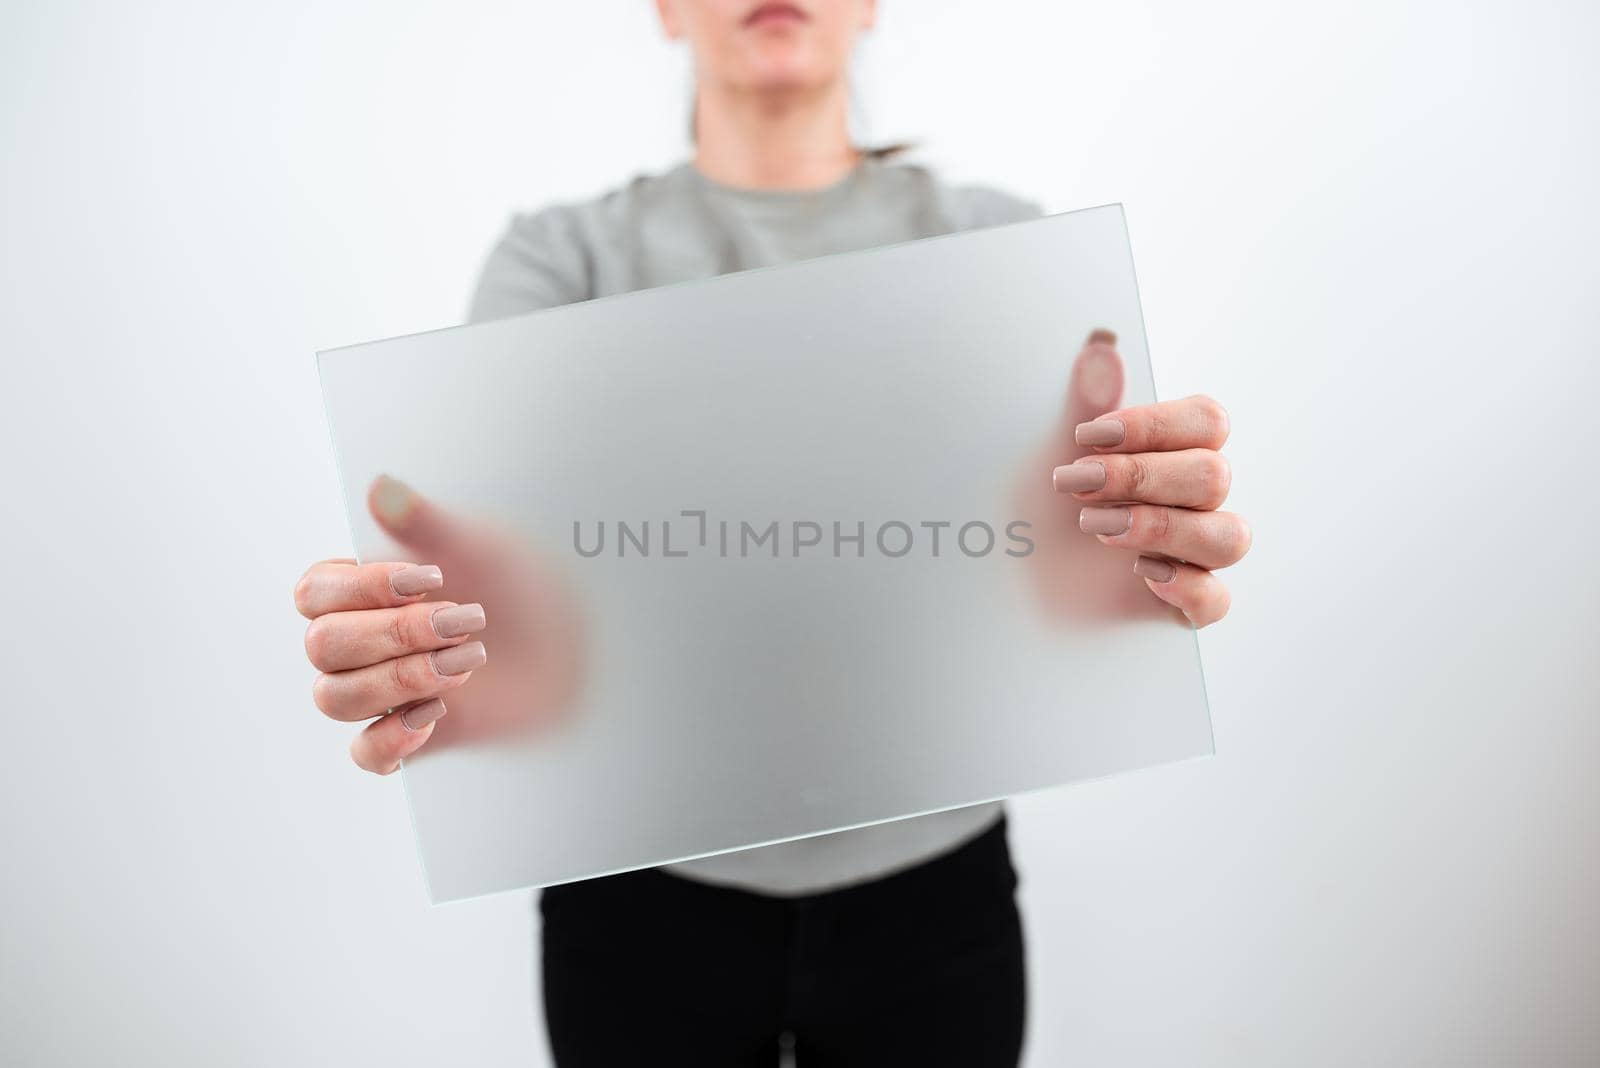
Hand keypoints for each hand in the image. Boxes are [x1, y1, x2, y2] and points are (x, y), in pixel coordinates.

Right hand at [295, 476, 581, 774]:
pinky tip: (435, 714)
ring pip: (334, 698)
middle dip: (395, 634)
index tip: (430, 578)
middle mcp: (359, 641)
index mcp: (361, 591)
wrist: (573, 643)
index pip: (314, 592)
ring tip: (468, 662)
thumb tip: (381, 488)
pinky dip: (390, 739)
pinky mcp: (407, 733)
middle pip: (322, 645)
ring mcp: (378, 689)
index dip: (362, 588)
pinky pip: (365, 753)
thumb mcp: (480, 549)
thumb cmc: (520, 588)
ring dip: (399, 679)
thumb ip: (425, 526)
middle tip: (464, 620)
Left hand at [1050, 330, 1248, 626]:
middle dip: (1141, 477)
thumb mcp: (1048, 457)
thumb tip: (1102, 347)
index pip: (1207, 422)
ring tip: (1095, 528)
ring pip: (1230, 537)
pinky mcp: (1180, 608)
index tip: (1090, 434)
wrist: (999, 587)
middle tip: (1075, 483)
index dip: (1155, 425)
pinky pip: (1217, 601)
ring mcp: (1190, 557)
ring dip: (1162, 527)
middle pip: (1215, 476)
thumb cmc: (1032, 515)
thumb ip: (1084, 407)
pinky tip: (1141, 574)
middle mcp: (1188, 503)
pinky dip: (1186, 588)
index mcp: (1169, 455)